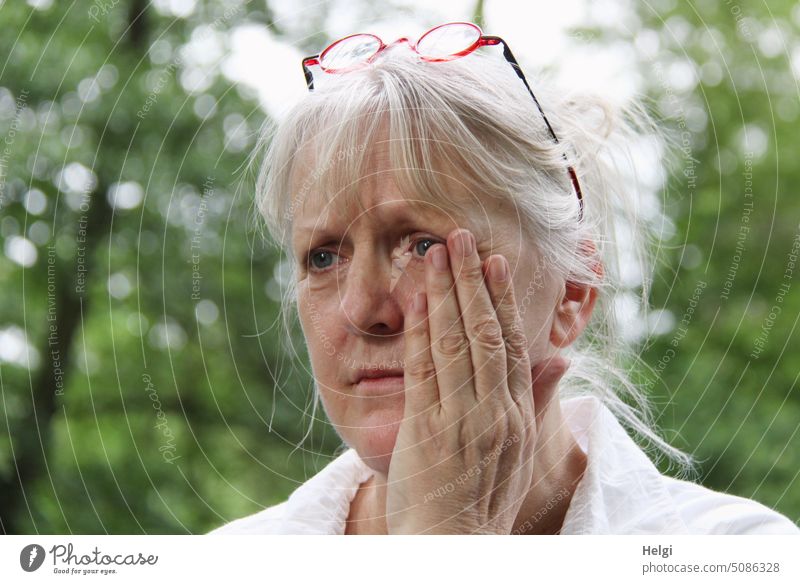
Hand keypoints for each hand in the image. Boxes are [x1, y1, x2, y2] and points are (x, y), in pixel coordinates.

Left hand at [386, 228, 567, 533]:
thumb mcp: (522, 452)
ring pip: (455, 343)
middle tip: (460, 237)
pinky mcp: (427, 430)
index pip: (513, 343)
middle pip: (484, 333)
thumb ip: (538, 399)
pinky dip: (420, 331)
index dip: (502, 298)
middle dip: (471, 281)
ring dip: (444, 294)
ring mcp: (461, 420)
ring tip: (435, 253)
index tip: (494, 261)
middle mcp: (494, 411)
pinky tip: (415, 300)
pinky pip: (424, 370)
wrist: (453, 546)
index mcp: (518, 414)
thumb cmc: (485, 498)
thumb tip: (562, 357)